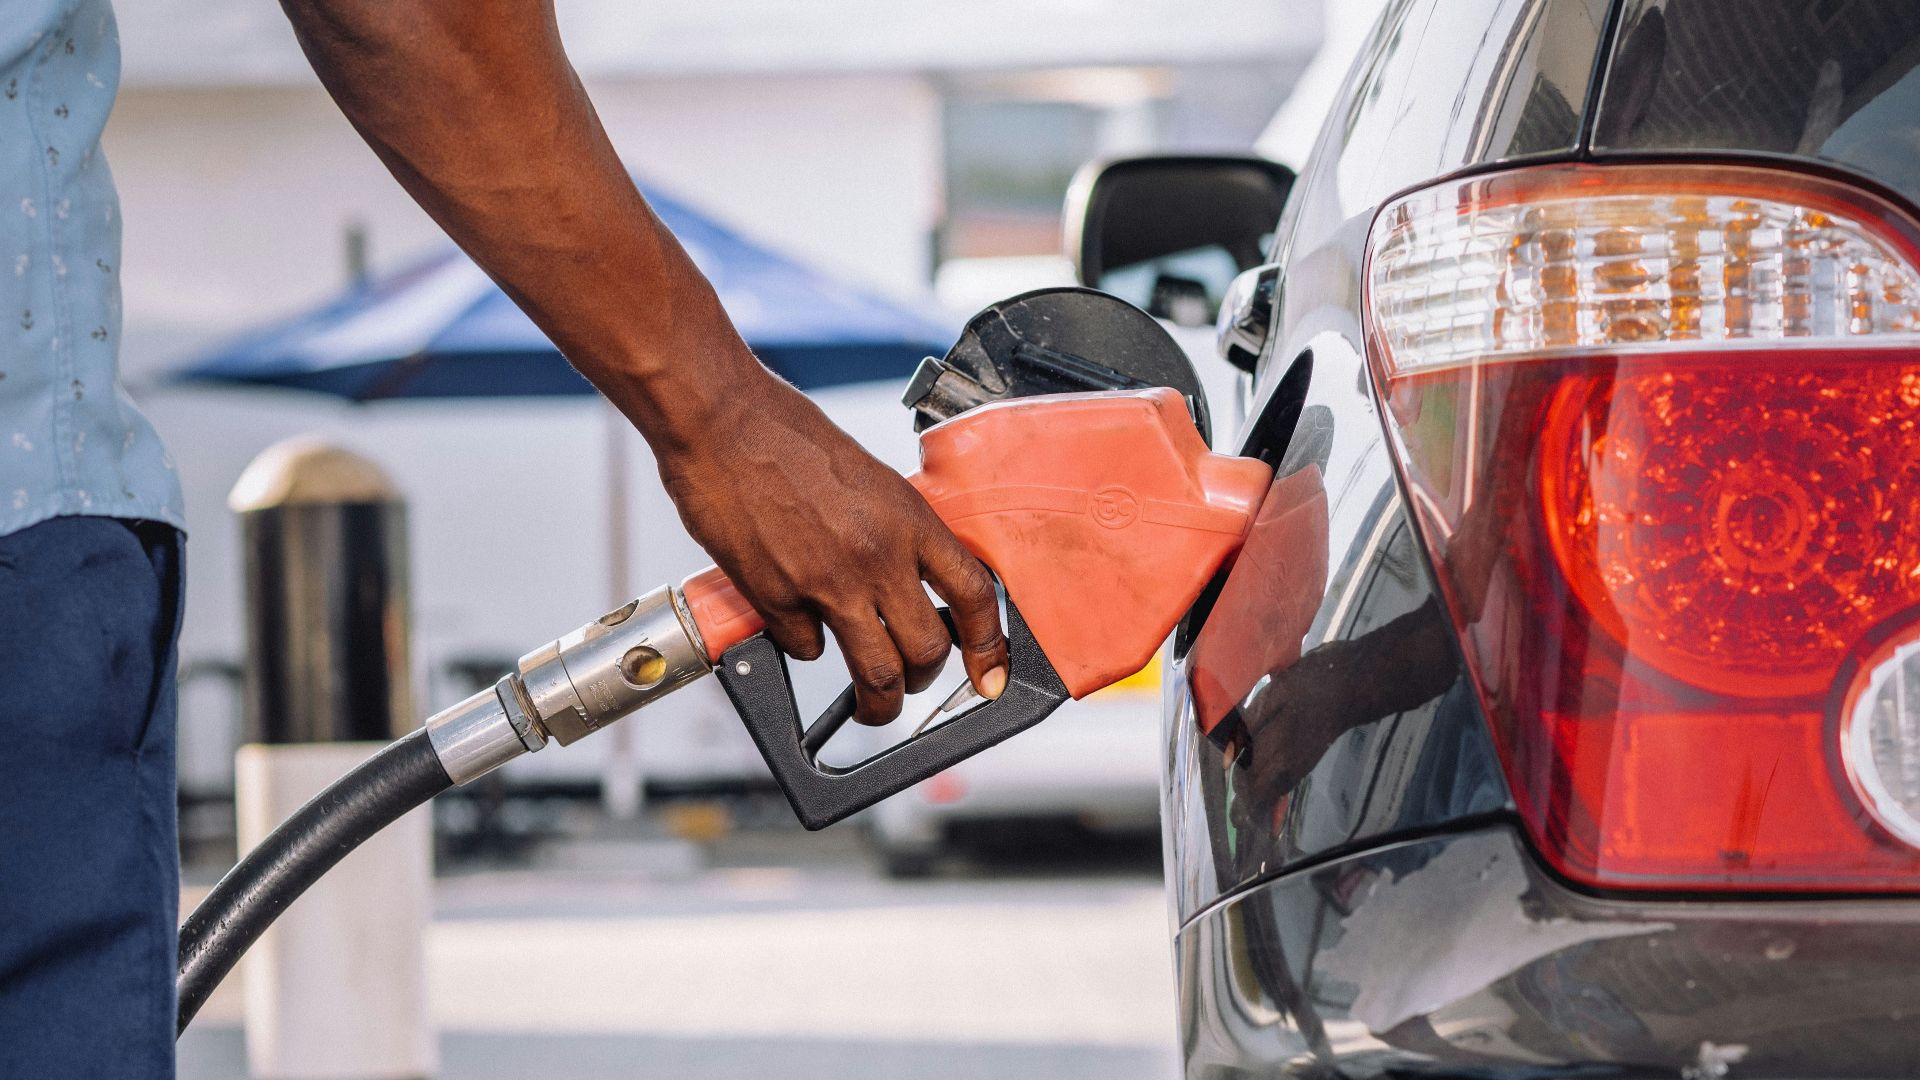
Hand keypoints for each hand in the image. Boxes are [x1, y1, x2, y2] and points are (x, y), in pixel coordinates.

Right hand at [657, 368, 1007, 723]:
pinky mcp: (776, 599)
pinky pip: (806, 649)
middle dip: (923, 681)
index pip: (974, 596)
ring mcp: (826, 582)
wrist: (721, 422)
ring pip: (875, 673)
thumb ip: (895, 532)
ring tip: (871, 707)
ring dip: (877, 702)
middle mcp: (877, 556)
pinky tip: (796, 622)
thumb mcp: (869, 479)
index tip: (988, 674)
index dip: (988, 646)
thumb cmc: (788, 436)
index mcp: (909, 519)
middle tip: (912, 684)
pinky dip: (806, 646)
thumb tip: (912, 580)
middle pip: (927, 650)